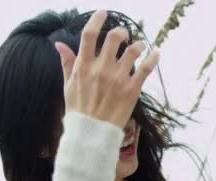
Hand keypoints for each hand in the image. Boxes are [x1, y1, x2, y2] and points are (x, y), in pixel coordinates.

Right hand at [54, 10, 158, 127]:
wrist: (92, 132)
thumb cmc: (79, 110)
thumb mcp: (68, 85)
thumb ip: (67, 63)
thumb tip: (59, 44)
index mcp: (84, 65)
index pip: (90, 35)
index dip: (97, 19)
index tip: (104, 13)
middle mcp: (101, 68)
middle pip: (114, 38)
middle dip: (121, 32)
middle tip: (124, 34)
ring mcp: (118, 78)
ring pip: (133, 51)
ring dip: (138, 44)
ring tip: (140, 45)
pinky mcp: (132, 89)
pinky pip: (146, 68)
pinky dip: (153, 57)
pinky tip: (157, 52)